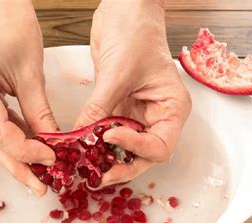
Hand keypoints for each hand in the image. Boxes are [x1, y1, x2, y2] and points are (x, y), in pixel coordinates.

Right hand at [0, 0, 56, 195]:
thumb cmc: (10, 23)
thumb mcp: (31, 71)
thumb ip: (40, 112)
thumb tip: (53, 145)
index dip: (25, 150)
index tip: (51, 158)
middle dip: (18, 165)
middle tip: (40, 186)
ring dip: (16, 155)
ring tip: (39, 174)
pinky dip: (12, 138)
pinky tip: (30, 152)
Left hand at [76, 0, 190, 186]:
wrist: (125, 9)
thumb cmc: (136, 31)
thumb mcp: (117, 73)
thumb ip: (99, 107)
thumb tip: (80, 137)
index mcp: (171, 109)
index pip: (160, 145)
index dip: (136, 148)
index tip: (109, 137)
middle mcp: (156, 117)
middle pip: (143, 156)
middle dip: (120, 167)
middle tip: (98, 176)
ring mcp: (136, 116)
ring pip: (124, 150)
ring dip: (105, 161)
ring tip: (86, 169)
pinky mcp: (118, 110)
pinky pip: (107, 135)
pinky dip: (95, 145)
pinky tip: (81, 151)